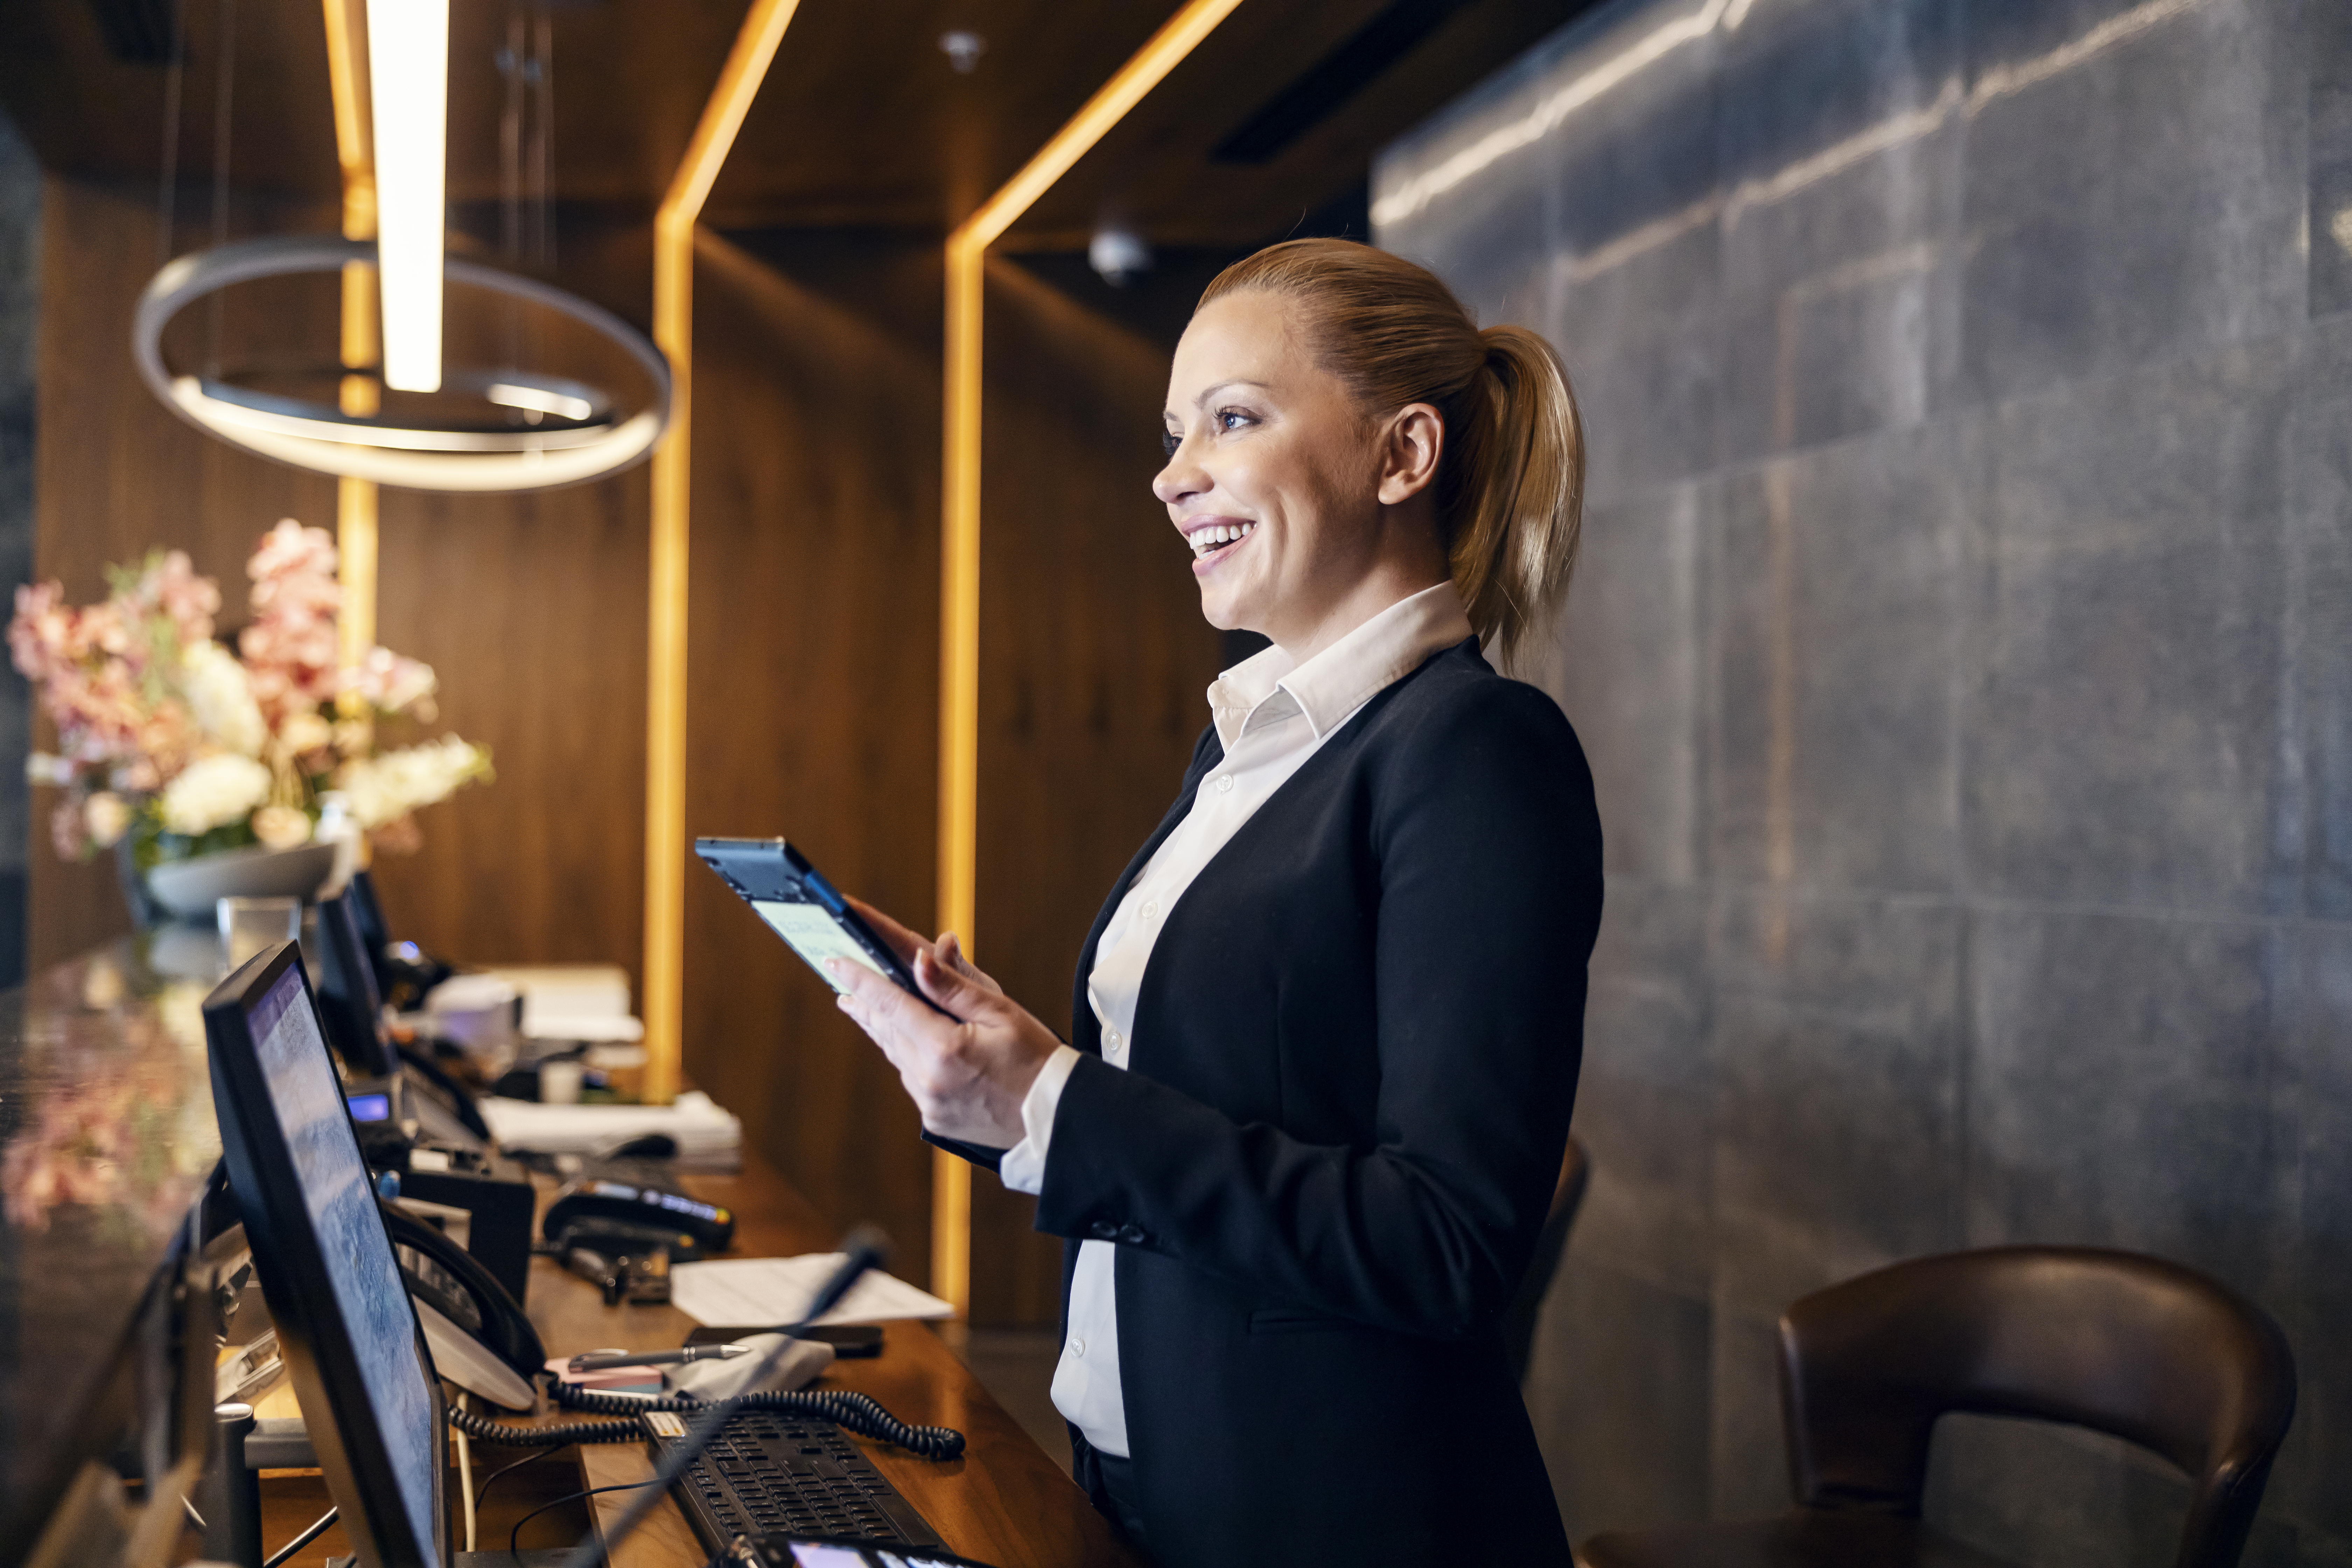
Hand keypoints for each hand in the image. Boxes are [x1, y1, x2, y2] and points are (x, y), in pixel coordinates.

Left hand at [829, 899, 1060, 1147]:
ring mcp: (930, 1103)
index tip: (835, 961)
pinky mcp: (935, 1120)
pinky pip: (911, 1079)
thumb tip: (918, 959)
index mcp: (945, 1048)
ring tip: (864, 1006)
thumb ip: (956, 988)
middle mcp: (929, 1079)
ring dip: (881, 1028)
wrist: (1057, 1120)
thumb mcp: (1003, 1013)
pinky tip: (905, 1043)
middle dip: (864, 1002)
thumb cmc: (1038, 1061)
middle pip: (886, 1030)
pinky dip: (905, 1056)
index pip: (891, 1003)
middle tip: (843, 981)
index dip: (860, 978)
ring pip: (895, 1055)